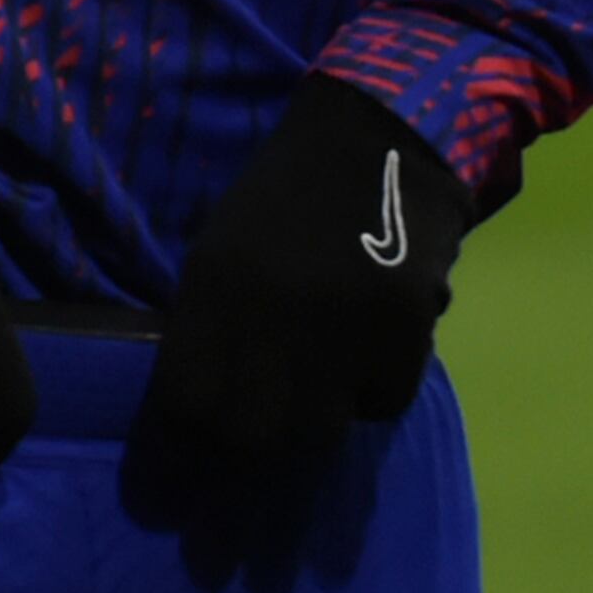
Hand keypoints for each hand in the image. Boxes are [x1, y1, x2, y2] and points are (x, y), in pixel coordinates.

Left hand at [145, 77, 470, 484]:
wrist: (379, 142)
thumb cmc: (286, 199)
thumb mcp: (220, 250)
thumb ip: (207, 328)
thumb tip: (196, 417)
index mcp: (214, 289)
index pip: (187, 403)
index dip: (190, 436)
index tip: (198, 443)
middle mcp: (272, 316)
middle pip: (250, 438)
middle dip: (249, 451)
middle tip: (259, 439)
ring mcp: (342, 328)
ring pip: (318, 433)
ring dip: (313, 426)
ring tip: (316, 392)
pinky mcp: (404, 332)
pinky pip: (382, 402)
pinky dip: (374, 393)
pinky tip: (370, 353)